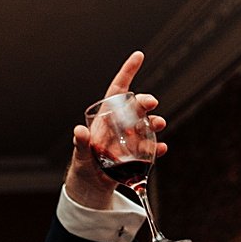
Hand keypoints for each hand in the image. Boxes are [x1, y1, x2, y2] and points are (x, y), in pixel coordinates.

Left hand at [66, 50, 168, 209]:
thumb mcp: (79, 154)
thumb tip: (79, 130)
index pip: (117, 91)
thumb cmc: (83, 165)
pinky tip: (161, 149)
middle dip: (144, 102)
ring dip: (155, 123)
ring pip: (146, 126)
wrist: (91, 185)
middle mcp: (121, 125)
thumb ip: (80, 142)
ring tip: (159, 124)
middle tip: (151, 102)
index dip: (127, 73)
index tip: (138, 56)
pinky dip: (157, 149)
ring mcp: (131, 139)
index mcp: (106, 118)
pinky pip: (149, 149)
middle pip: (135, 107)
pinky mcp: (136, 156)